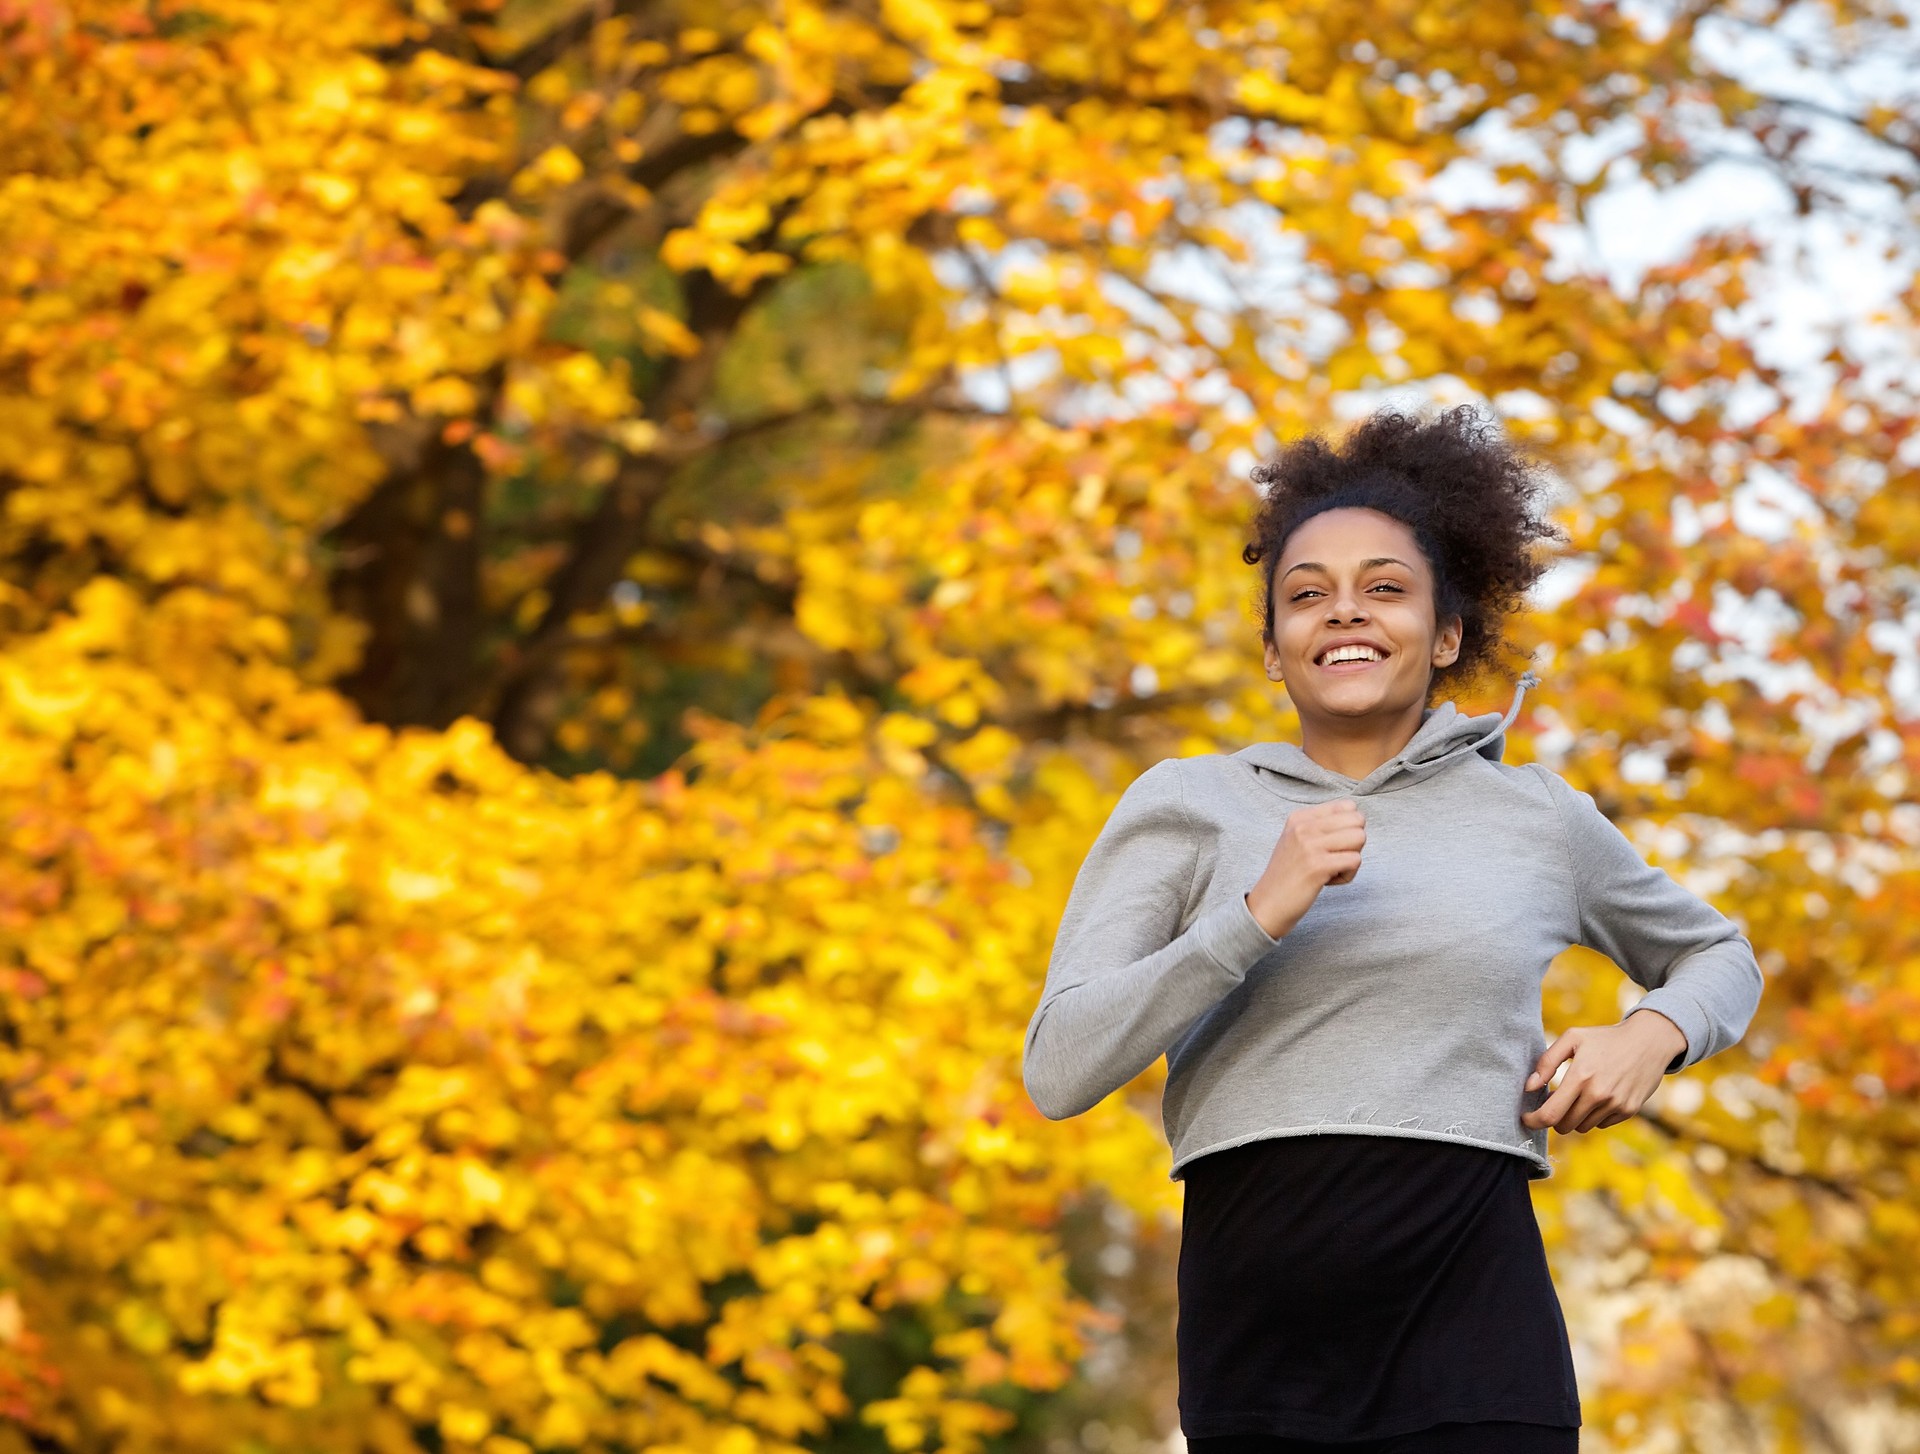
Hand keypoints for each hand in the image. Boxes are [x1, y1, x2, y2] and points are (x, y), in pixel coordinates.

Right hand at [1243, 797, 1365, 939]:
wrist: (1268, 904)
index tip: (1331, 845)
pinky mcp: (1317, 866)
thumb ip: (1321, 826)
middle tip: (1335, 858)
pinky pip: (1355, 860)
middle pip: (1358, 820)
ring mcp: (1309, 846)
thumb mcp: (1296, 840)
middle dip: (1354, 842)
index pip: (1347, 806)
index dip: (1349, 827)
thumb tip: (1357, 818)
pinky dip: (1348, 875)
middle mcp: (1303, 827)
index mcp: (1299, 817)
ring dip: (1352, 858)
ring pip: (1359, 837)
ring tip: (1332, 869)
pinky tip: (1329, 881)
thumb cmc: (1289, 875)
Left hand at [1520, 1011, 1688, 1134]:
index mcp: (1581, 1077)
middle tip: (1554, 1102)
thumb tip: (1529, 1087)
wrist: (1648, 1041)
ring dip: (1574, 1117)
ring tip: (1577, 1096)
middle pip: (1564, 1125)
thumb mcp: (1572, 1038)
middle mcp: (1599, 1095)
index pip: (1550, 1114)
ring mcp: (1616, 1105)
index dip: (1533, 1121)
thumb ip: (1546, 1062)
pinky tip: (1597, 1097)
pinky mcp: (1629, 1110)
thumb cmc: (1604, 1038)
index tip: (1526, 1119)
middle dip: (1554, 1118)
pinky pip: (1601, 1124)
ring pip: (1582, 1127)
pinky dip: (1593, 1116)